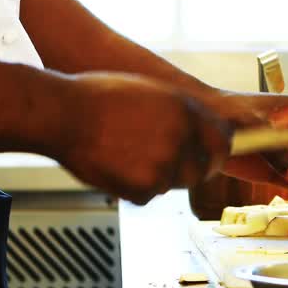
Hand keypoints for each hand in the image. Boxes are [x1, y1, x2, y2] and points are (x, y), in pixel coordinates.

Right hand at [55, 73, 229, 203]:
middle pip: (203, 169)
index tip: (210, 155)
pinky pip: (148, 195)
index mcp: (187, 111)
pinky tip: (115, 166)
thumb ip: (183, 112)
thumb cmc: (99, 98)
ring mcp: (164, 166)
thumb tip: (203, 129)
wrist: (63, 114)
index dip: (216, 150)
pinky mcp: (144, 188)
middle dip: (189, 168)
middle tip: (162, 162)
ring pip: (174, 183)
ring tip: (127, 154)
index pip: (223, 141)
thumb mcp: (152, 92)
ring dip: (157, 176)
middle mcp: (182, 139)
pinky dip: (134, 188)